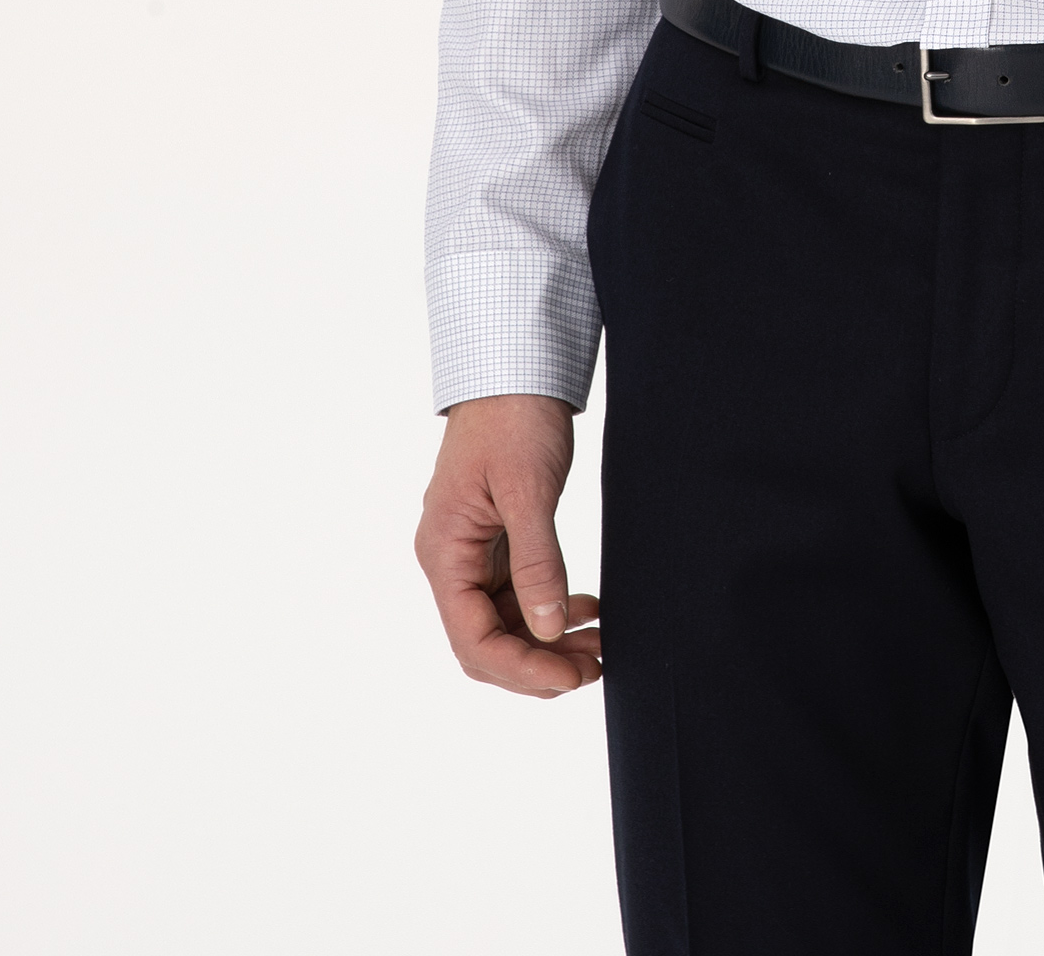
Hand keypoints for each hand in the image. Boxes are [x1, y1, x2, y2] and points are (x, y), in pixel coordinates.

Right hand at [414, 393, 602, 696]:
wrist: (516, 366)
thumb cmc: (513, 417)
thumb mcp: (528, 489)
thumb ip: (536, 562)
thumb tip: (545, 628)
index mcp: (444, 552)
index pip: (473, 640)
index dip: (522, 668)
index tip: (572, 676)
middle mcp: (451, 560)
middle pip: (486, 643)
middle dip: (538, 664)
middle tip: (595, 666)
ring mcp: (473, 552)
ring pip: (505, 623)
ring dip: (549, 641)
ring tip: (599, 644)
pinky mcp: (497, 540)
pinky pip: (518, 595)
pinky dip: (550, 609)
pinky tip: (586, 609)